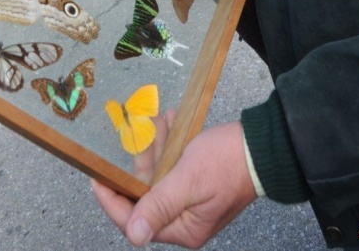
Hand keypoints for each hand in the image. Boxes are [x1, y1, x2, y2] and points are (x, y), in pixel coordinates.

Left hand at [91, 121, 256, 247]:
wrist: (262, 145)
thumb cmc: (228, 162)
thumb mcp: (189, 180)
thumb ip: (159, 206)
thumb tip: (134, 236)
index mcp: (183, 228)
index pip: (134, 222)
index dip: (112, 200)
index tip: (96, 177)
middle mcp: (183, 218)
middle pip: (143, 193)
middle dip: (141, 160)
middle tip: (139, 132)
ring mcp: (188, 199)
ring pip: (156, 173)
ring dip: (155, 146)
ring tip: (159, 121)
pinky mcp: (193, 181)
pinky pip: (170, 163)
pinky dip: (168, 143)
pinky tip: (172, 123)